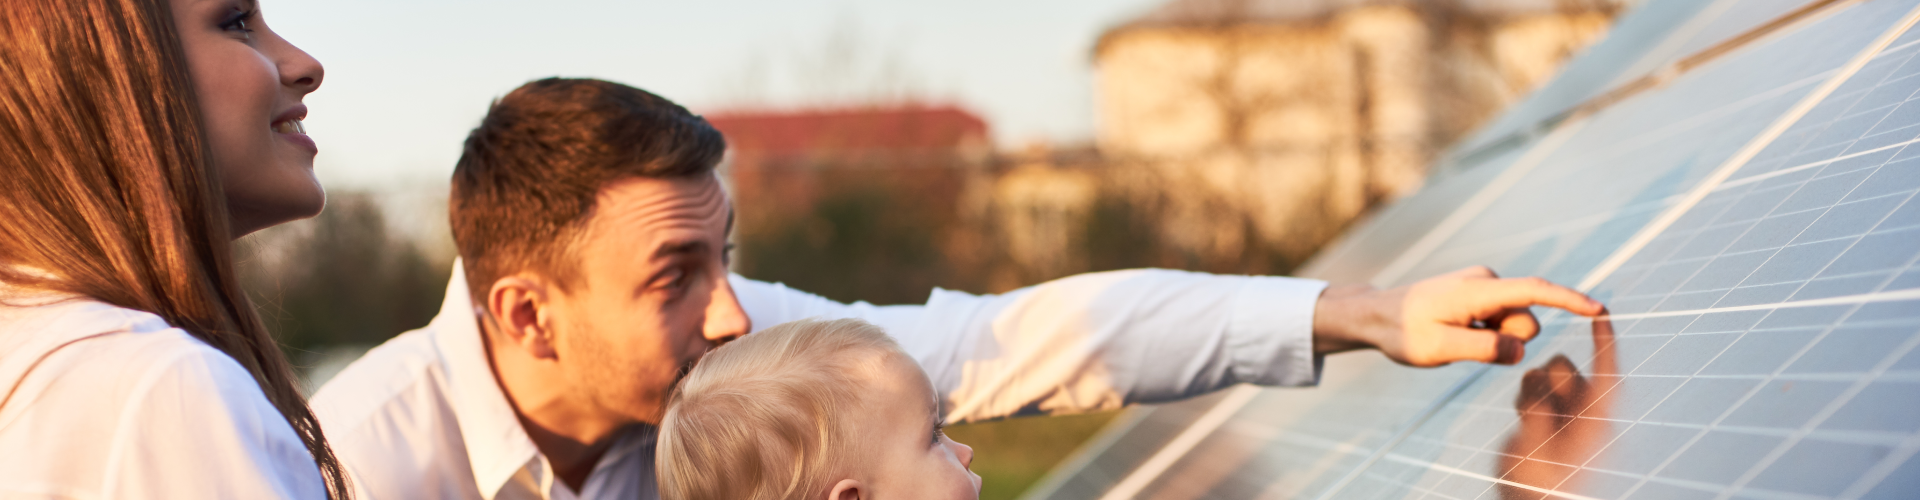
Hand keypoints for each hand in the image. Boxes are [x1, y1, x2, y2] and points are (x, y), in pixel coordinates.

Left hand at [1311, 266, 1604, 366]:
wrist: (1378, 314)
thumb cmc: (1403, 332)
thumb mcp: (1438, 348)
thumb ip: (1482, 348)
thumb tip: (1520, 349)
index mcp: (1478, 290)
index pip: (1534, 292)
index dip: (1569, 301)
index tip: (1599, 309)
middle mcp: (1486, 281)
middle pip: (1526, 322)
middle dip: (1509, 342)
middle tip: (1464, 345)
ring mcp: (1484, 288)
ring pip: (1514, 326)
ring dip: (1495, 340)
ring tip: (1455, 338)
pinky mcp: (1481, 296)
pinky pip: (1501, 324)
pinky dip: (1488, 335)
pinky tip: (1456, 333)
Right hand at [1498, 316, 1617, 497]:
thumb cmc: (1542, 485)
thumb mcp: (1538, 449)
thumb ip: (1538, 414)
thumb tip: (1536, 383)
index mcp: (1594, 420)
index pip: (1607, 373)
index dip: (1606, 342)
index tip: (1602, 313)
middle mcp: (1582, 413)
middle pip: (1566, 368)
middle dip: (1547, 377)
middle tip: (1532, 407)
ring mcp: (1565, 415)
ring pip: (1546, 375)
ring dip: (1532, 388)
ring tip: (1526, 419)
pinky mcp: (1547, 419)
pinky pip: (1534, 390)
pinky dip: (1525, 398)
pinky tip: (1523, 422)